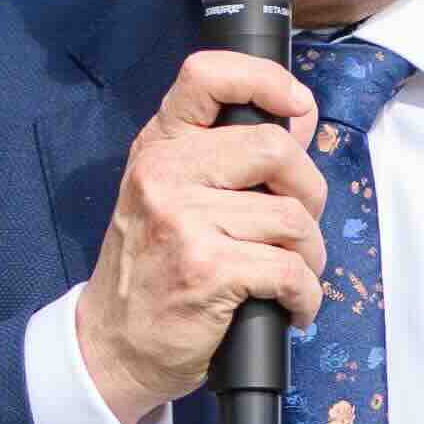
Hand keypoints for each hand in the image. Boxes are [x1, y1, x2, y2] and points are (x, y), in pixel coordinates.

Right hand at [74, 47, 322, 423]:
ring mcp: (185, 222)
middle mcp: (166, 175)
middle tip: (298, 227)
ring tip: (291, 276)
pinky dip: (306, 296)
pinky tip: (291, 307)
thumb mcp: (171, 197)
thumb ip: (227, 156)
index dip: (265, 79)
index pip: (207, 76)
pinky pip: (290, 270)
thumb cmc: (152, 272)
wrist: (113, 346)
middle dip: (310, 192)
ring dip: (309, 255)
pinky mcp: (208, 270)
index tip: (295, 105)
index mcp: (159, 148)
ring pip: (293, 217)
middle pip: (276, 149)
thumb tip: (299, 118)